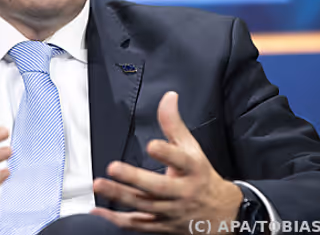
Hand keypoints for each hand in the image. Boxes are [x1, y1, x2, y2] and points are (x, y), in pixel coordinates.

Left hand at [91, 91, 241, 233]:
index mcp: (192, 169)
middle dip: (135, 178)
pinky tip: (98, 211)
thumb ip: (174, 124)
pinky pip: (137, 224)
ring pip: (144, 206)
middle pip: (157, 187)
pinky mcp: (161, 225)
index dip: (167, 153)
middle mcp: (182, 192)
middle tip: (114, 167)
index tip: (152, 145)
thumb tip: (168, 97)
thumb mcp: (192, 148)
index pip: (181, 160)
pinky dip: (116, 220)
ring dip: (120, 196)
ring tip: (100, 185)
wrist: (221, 214)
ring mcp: (170, 211)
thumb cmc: (201, 176)